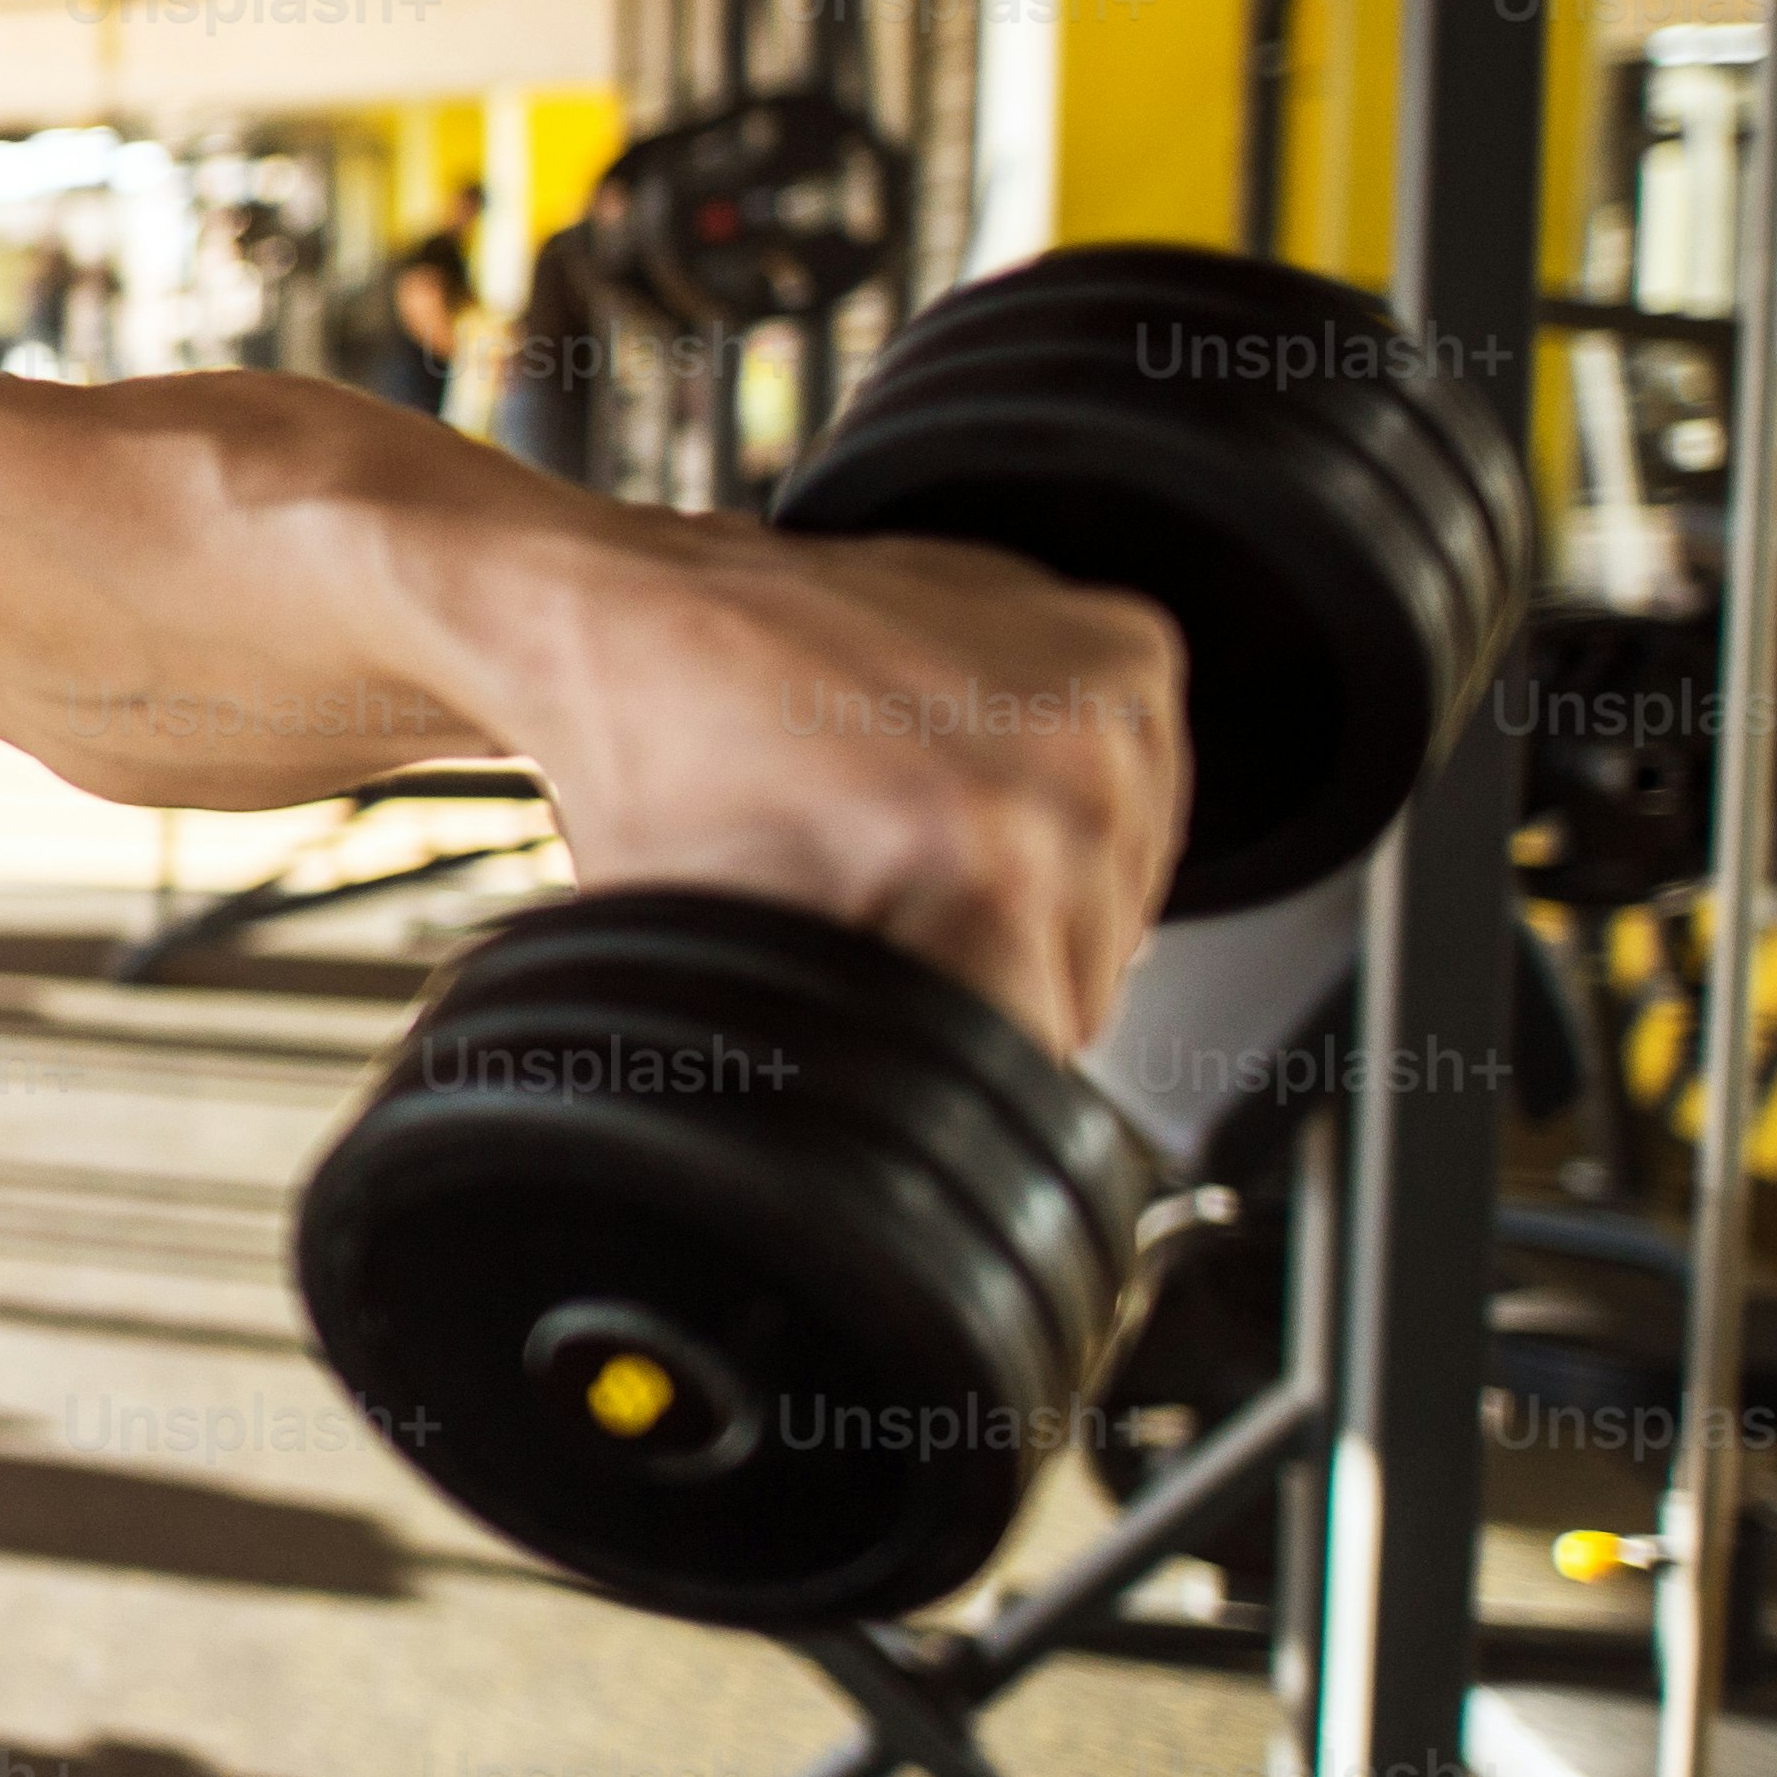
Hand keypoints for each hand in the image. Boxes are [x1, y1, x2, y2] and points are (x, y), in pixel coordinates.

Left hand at [518, 515, 1186, 1052]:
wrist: (631, 620)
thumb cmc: (655, 784)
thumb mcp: (722, 973)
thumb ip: (828, 1069)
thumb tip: (890, 1155)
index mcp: (982, 871)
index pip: (1043, 1047)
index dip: (956, 1056)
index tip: (895, 1019)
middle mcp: (1061, 776)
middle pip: (1093, 973)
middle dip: (996, 966)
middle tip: (883, 908)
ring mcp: (1100, 698)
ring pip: (1126, 886)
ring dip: (1040, 885)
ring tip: (908, 833)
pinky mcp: (1119, 644)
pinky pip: (1145, 788)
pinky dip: (1067, 800)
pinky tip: (959, 778)